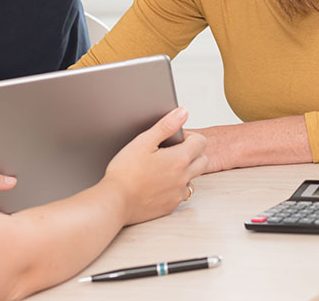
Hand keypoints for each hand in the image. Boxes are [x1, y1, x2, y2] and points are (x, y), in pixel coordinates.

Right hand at [103, 107, 206, 224]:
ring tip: (162, 168)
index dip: (189, 137)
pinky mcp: (170, 206)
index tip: (175, 139)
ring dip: (184, 171)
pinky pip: (180, 194)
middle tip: (171, 152)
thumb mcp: (143, 141)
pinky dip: (174, 187)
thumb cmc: (125, 172)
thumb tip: (183, 113)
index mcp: (179, 159)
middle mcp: (183, 177)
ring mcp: (178, 193)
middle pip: (203, 160)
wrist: (115, 200)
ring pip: (192, 178)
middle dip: (192, 153)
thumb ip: (166, 125)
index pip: (201, 142)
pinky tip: (156, 183)